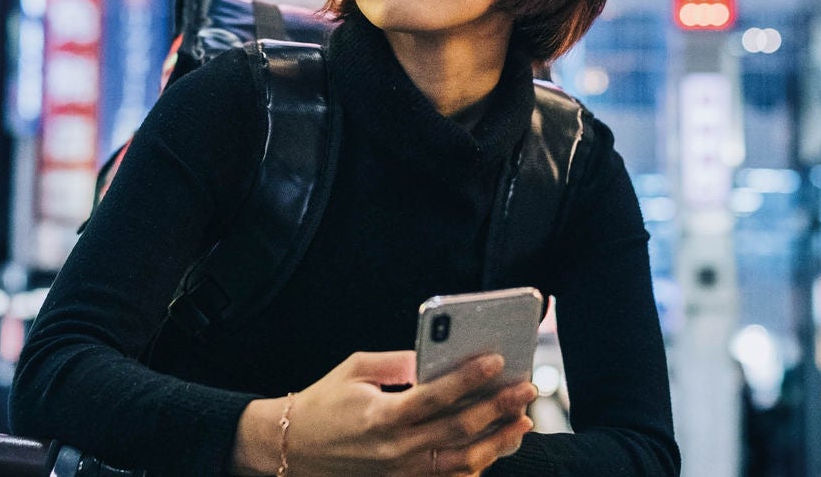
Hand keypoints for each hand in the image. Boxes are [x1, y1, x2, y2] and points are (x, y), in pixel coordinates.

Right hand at [280, 351, 536, 475]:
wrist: (294, 449)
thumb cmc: (324, 402)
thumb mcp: (355, 370)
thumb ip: (397, 361)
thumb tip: (437, 356)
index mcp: (382, 415)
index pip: (436, 395)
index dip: (470, 378)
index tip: (497, 360)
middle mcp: (395, 448)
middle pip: (459, 429)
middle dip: (498, 407)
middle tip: (526, 390)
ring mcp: (401, 471)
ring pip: (463, 460)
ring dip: (497, 441)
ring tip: (522, 422)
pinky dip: (476, 464)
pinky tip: (495, 447)